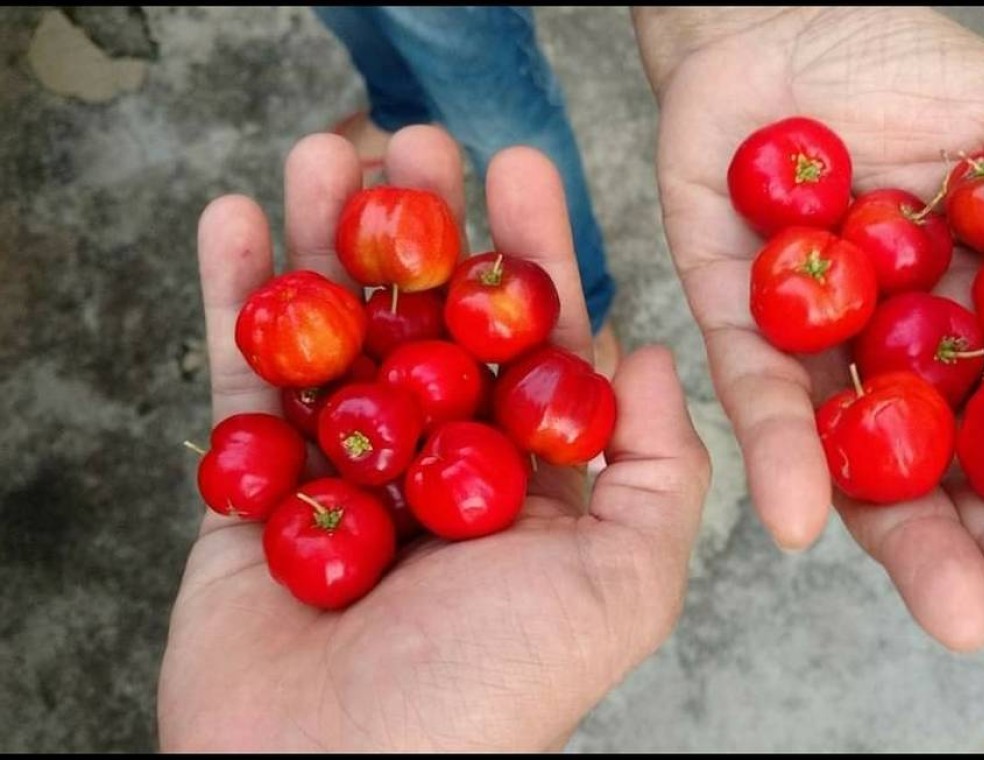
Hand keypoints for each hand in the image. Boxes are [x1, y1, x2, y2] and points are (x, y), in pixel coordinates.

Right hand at [158, 127, 709, 750]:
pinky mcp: (255, 484)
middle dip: (423, 227)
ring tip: (329, 148)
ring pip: (338, 328)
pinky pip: (241, 377)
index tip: (521, 172)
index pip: (530, 342)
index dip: (527, 253)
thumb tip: (650, 355)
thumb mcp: (627, 583)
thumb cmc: (494, 692)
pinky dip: (235, 297)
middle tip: (418, 140)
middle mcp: (437, 465)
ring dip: (327, 237)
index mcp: (527, 480)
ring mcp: (343, 469)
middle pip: (427, 318)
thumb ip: (664, 470)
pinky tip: (239, 218)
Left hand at [633, 7, 983, 652]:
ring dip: (906, 539)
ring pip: (863, 459)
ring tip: (958, 611)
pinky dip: (781, 454)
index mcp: (976, 317)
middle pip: (956, 467)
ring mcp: (819, 345)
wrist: (781, 20)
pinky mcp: (733, 320)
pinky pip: (757, 396)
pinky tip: (800, 520)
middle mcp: (900, 352)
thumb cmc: (901, 66)